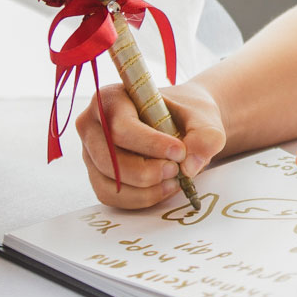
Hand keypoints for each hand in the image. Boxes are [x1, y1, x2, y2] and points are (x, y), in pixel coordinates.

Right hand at [74, 79, 226, 209]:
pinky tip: (164, 188)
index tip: (180, 152)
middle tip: (178, 171)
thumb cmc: (184, 115)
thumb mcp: (203, 118)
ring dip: (146, 189)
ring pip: (110, 183)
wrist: (181, 125)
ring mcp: (91, 153)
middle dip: (147, 172)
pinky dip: (141, 199)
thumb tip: (189, 166)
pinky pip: (112, 197)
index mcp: (110, 98)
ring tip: (175, 179)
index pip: (121, 127)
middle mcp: (92, 125)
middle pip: (110, 159)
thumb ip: (205, 137)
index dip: (151, 144)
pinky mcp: (97, 176)